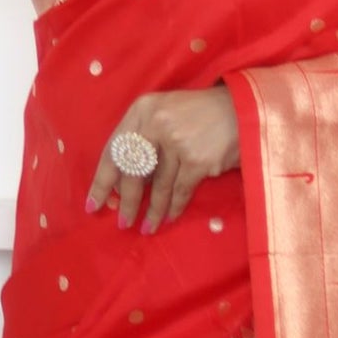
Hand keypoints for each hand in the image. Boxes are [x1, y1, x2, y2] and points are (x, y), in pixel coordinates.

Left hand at [85, 86, 239, 233]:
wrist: (243, 109)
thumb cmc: (201, 115)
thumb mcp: (166, 114)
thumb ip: (144, 141)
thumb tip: (121, 187)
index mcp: (142, 109)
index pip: (114, 149)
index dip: (102, 181)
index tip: (93, 204)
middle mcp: (155, 122)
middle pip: (132, 170)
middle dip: (127, 201)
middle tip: (122, 222)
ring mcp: (177, 141)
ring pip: (158, 185)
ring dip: (153, 211)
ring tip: (146, 227)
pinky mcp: (197, 159)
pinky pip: (180, 190)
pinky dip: (175, 207)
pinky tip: (169, 218)